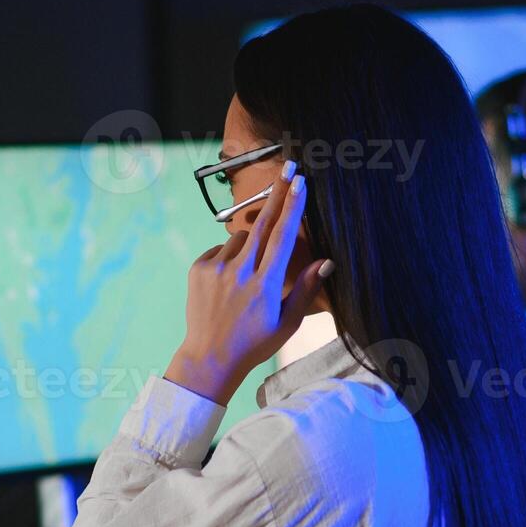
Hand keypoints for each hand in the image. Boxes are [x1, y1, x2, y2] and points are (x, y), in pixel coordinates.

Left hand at [166, 162, 332, 405]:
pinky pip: (219, 250)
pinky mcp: (198, 270)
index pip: (282, 238)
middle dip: (277, 194)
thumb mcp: (287, 323)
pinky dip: (228, 258)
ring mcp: (216, 269)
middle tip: (288, 169)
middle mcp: (240, 273)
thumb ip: (305, 289)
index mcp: (265, 286)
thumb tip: (327, 262)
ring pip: (240, 239)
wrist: (209, 357)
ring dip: (249, 245)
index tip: (300, 183)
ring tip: (247, 277)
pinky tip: (228, 283)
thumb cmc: (254, 343)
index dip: (292, 208)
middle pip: (263, 224)